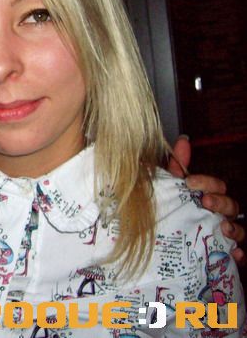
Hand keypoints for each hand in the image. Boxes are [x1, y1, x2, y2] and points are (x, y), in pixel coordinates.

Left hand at [167, 135, 244, 265]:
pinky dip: (239, 254)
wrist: (157, 244)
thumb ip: (177, 167)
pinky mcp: (221, 254)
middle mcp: (218, 214)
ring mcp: (222, 234)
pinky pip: (238, 255)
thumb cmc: (169, 210)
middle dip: (220, 202)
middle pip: (231, 206)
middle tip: (205, 201)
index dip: (207, 182)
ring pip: (239, 230)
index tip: (190, 182)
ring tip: (223, 227)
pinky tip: (235, 254)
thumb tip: (183, 140)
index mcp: (207, 197)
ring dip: (235, 228)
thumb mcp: (170, 189)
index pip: (216, 186)